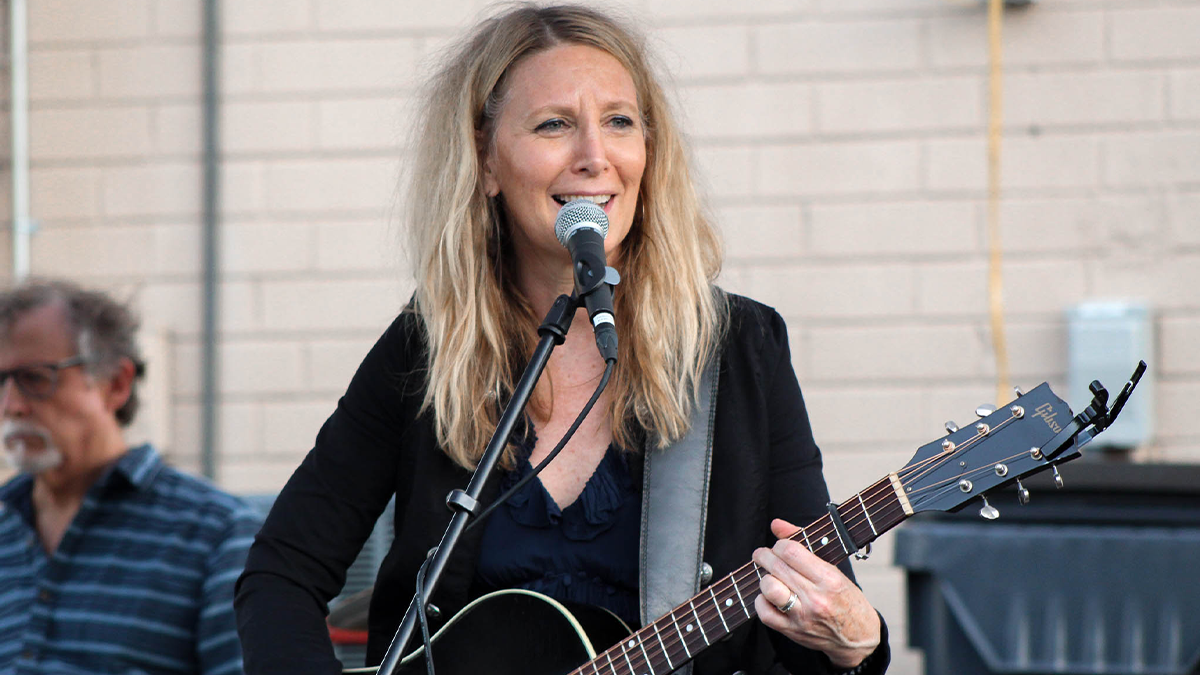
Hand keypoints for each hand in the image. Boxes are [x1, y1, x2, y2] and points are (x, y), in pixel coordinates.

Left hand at [751, 518, 880, 668]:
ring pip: (769, 588)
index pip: (791, 552)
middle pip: (777, 568)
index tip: (778, 546)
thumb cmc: (847, 601)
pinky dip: (761, 601)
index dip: (779, 545)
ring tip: (769, 576)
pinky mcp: (792, 631)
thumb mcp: (834, 570)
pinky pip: (765, 613)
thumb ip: (804, 545)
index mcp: (829, 579)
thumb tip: (776, 524)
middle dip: (764, 556)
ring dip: (764, 578)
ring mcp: (803, 616)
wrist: (858, 638)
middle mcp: (816, 598)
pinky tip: (768, 596)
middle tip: (763, 555)